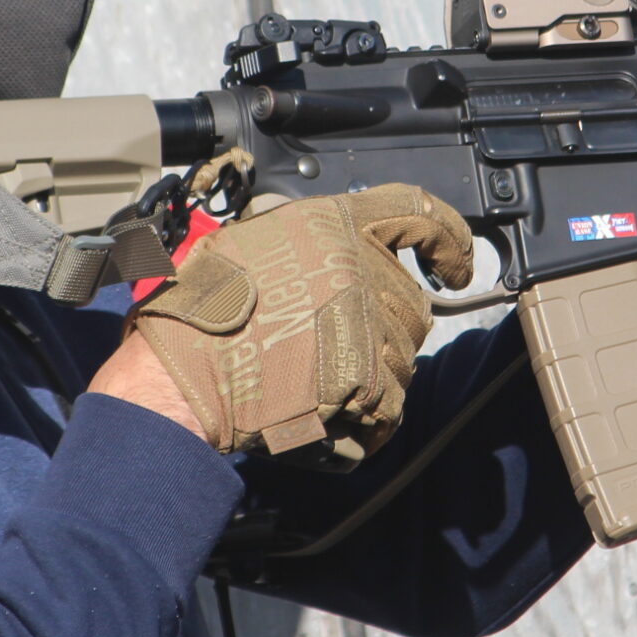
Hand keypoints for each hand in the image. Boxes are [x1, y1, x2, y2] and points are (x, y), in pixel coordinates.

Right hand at [125, 185, 474, 458]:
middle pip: (410, 304)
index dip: (449, 240)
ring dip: (368, 382)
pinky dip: (362, 425)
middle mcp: (356, 264)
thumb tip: (340, 259)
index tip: (456, 266)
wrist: (179, 376)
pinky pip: (389, 409)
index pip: (417, 212)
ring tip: (307, 388)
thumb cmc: (197, 318)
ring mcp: (365, 321)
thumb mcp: (249, 244)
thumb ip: (308, 245)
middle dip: (381, 336)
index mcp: (328, 223)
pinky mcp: (367, 378)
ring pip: (403, 360)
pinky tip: (320, 421)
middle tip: (327, 357)